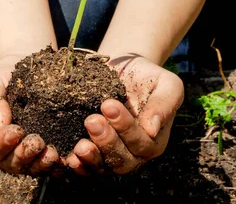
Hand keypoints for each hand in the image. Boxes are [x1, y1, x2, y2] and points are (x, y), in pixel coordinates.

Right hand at [0, 55, 59, 174]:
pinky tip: (66, 158)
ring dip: (41, 164)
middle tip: (37, 142)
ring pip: (31, 168)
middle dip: (24, 156)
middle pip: (10, 164)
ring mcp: (26, 153)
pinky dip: (57, 165)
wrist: (30, 69)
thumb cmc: (5, 76)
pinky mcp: (45, 150)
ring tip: (52, 154)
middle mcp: (5, 149)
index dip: (0, 144)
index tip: (15, 131)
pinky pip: (50, 165)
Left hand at [63, 54, 183, 174]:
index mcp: (153, 141)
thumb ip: (164, 104)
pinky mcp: (92, 152)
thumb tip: (153, 129)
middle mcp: (133, 154)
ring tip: (80, 146)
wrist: (122, 68)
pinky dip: (77, 164)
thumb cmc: (147, 76)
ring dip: (91, 159)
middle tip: (92, 120)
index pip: (141, 142)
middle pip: (122, 161)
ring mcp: (111, 156)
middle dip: (106, 142)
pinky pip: (85, 166)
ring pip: (103, 168)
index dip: (125, 127)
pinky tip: (69, 157)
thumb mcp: (166, 84)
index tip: (109, 105)